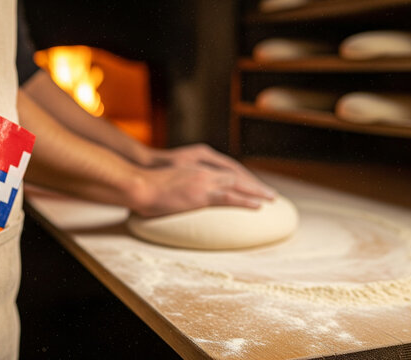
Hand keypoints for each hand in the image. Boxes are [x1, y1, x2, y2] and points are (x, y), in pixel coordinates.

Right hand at [131, 165, 270, 216]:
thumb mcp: (168, 183)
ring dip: (257, 191)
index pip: (225, 172)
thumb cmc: (146, 187)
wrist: (138, 185)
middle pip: (236, 176)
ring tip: (271, 198)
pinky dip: (246, 201)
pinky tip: (258, 206)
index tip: (252, 188)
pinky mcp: (201, 194)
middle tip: (269, 193)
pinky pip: (229, 197)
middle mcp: (203, 171)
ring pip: (237, 185)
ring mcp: (203, 181)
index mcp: (196, 168)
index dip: (241, 180)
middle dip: (254, 184)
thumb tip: (181, 197)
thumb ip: (179, 186)